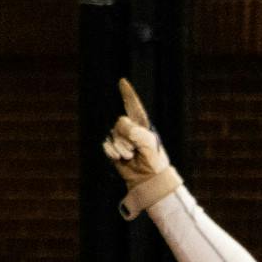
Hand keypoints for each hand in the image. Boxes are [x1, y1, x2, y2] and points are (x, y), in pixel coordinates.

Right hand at [102, 79, 181, 218]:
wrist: (148, 179)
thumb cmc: (153, 161)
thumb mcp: (148, 143)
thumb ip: (135, 131)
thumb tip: (120, 128)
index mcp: (143, 125)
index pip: (134, 106)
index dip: (128, 94)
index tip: (122, 82)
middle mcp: (131, 130)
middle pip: (120, 123)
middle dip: (126, 137)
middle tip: (136, 150)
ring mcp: (122, 139)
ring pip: (113, 135)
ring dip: (121, 148)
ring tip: (131, 157)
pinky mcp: (114, 149)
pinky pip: (107, 145)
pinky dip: (113, 152)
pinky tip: (121, 159)